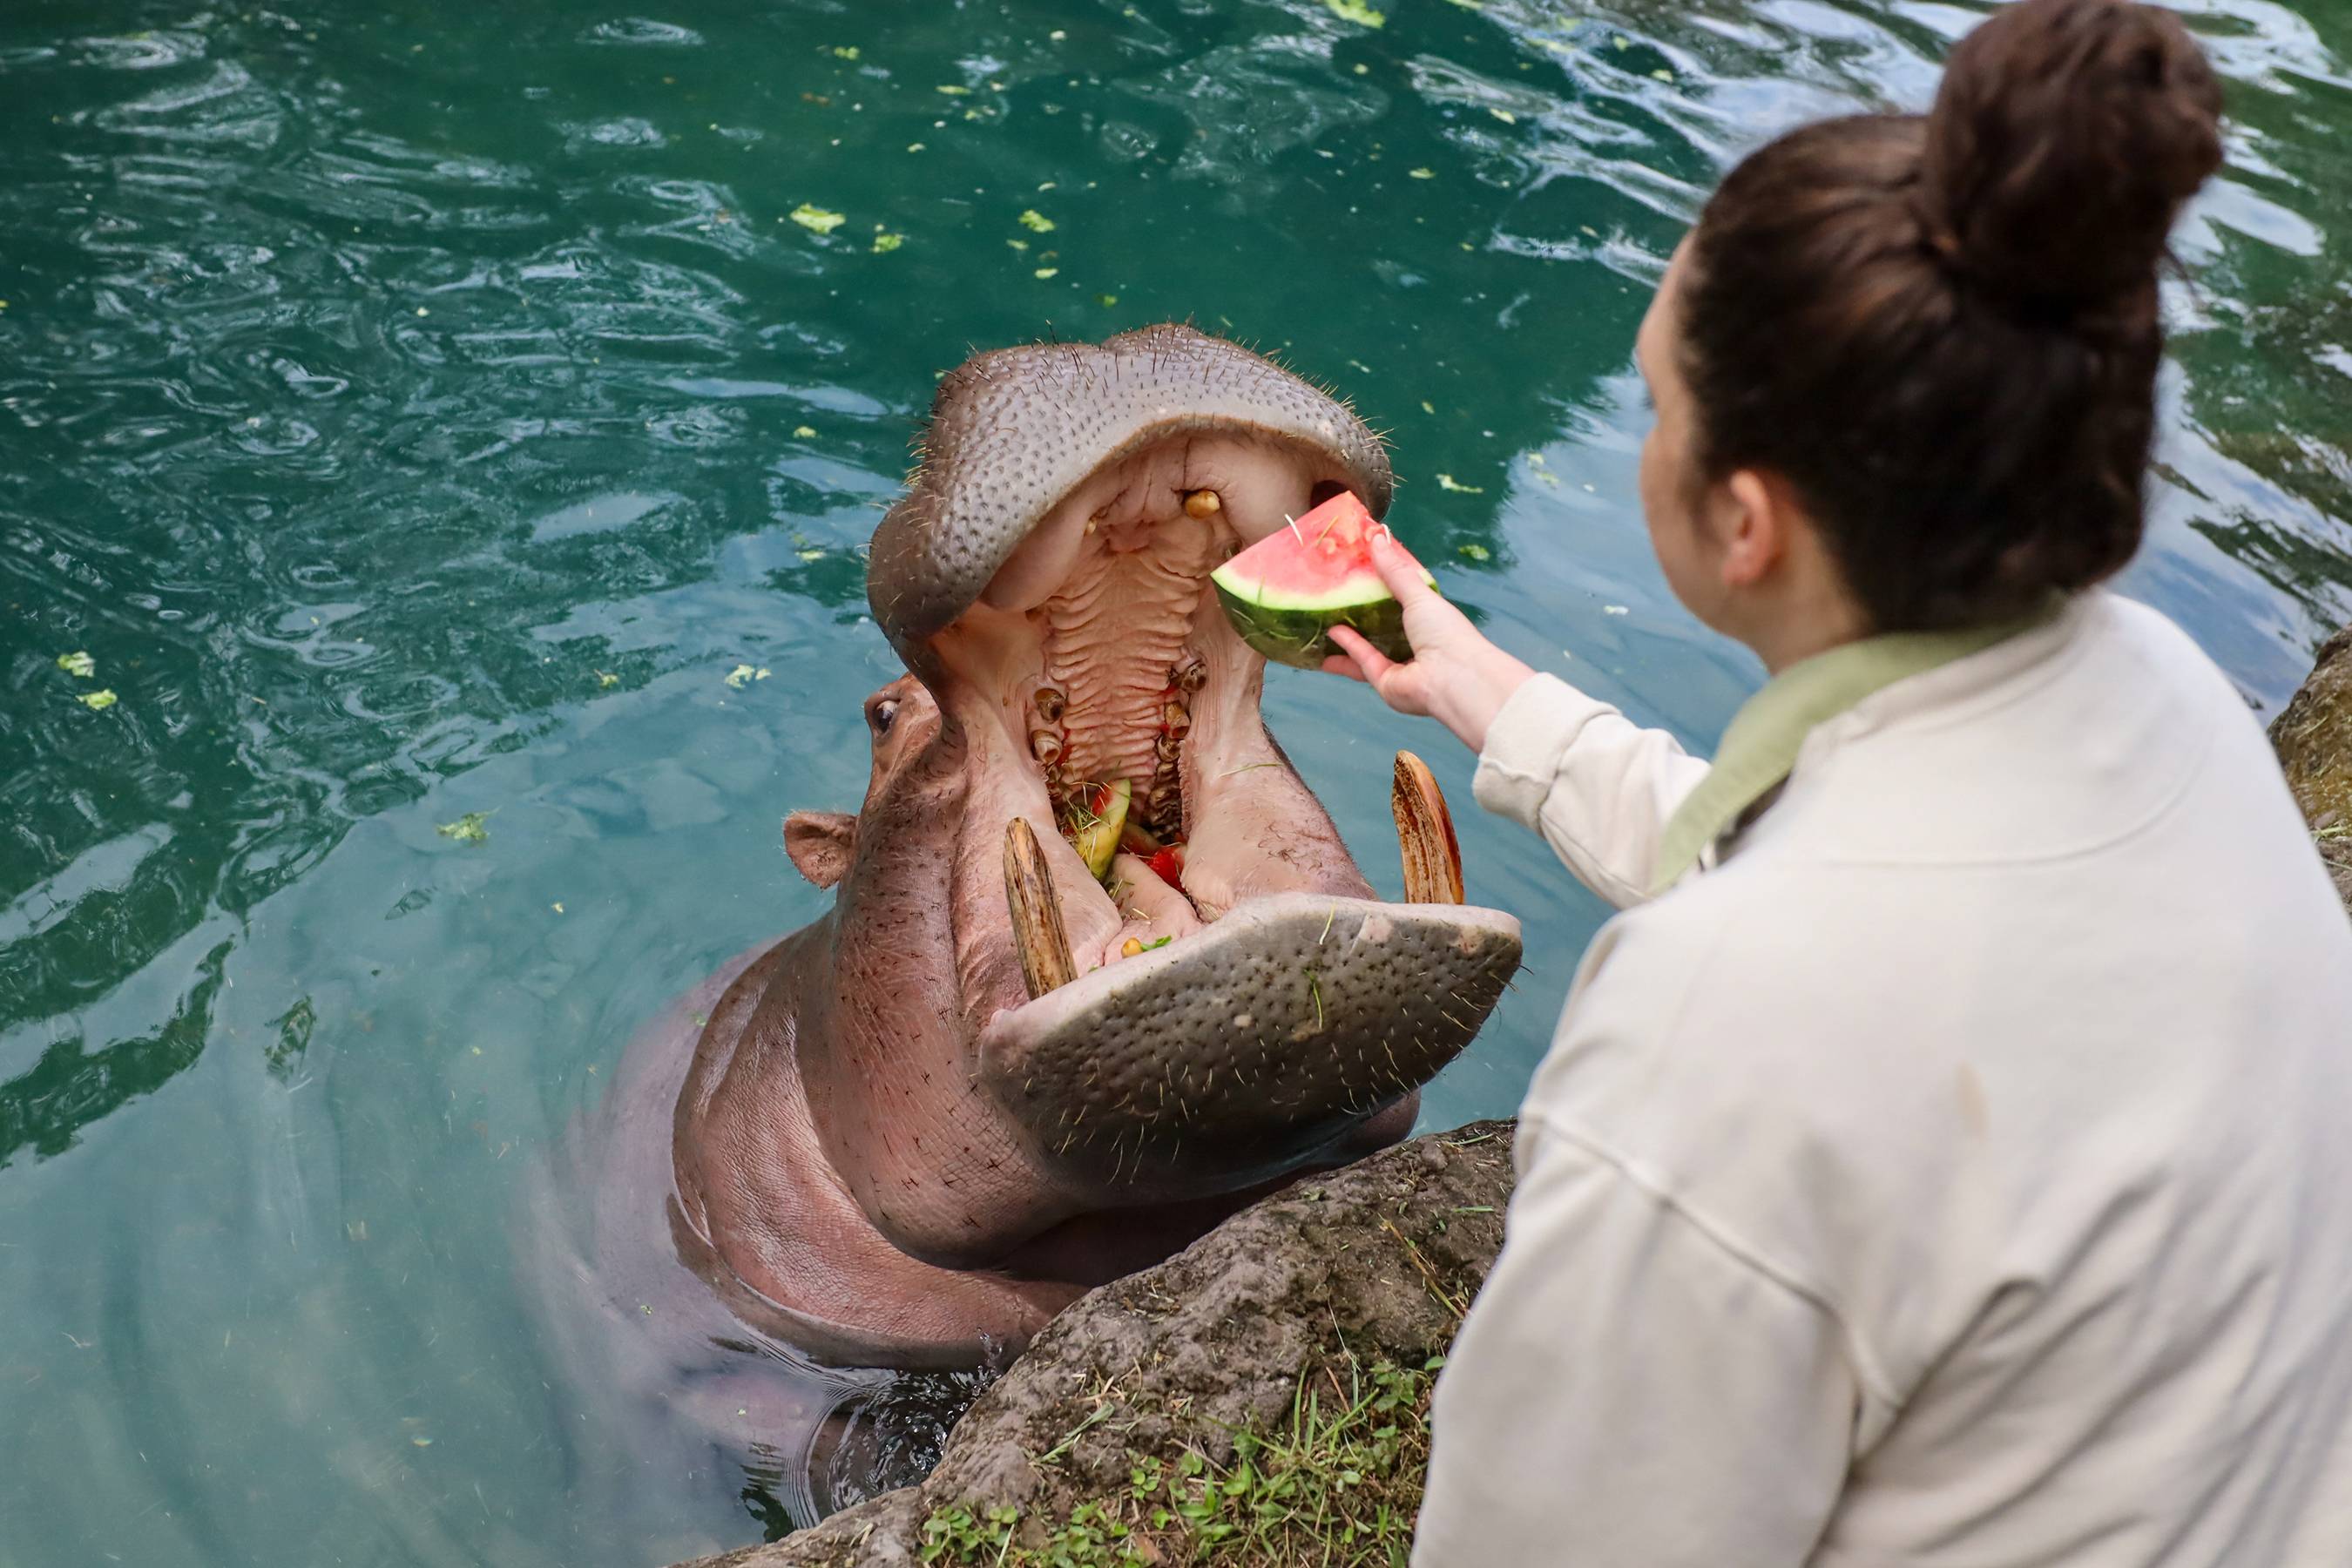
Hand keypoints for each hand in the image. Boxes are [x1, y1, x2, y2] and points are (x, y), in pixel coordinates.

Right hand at [1323, 528, 1535, 754]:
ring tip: (1325, 617)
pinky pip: (1362, 663)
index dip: (1382, 589)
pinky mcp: (1385, 683)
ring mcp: (1400, 666)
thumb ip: (1395, 570)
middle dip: (1359, 615)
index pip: (1403, 604)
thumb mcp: (1418, 594)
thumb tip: (1375, 537)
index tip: (1359, 572)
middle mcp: (1414, 645)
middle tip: (1335, 596)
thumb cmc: (1444, 631)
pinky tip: (1331, 633)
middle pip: (1382, 628)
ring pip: (1368, 650)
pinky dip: (1348, 649)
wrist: (1451, 677)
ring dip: (1347, 636)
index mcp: (1429, 622)